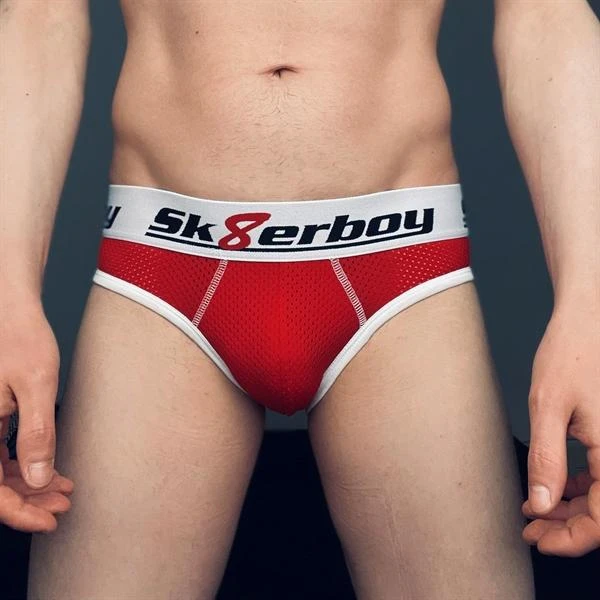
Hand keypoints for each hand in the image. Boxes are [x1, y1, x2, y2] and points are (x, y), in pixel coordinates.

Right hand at [0, 299, 73, 530]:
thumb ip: (36, 434)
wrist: (8, 307)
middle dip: (29, 499)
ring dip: (28, 482)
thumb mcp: (35, 386)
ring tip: (62, 488)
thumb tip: (38, 477)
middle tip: (62, 503)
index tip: (48, 520)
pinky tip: (47, 467)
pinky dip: (23, 463)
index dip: (18, 512)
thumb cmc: (19, 336)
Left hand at [523, 307, 599, 556]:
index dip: (572, 539)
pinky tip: (553, 486)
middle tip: (531, 529)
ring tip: (535, 511)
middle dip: (567, 527)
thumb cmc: (571, 353)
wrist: (590, 318)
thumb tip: (541, 505)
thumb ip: (546, 460)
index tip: (538, 540)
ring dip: (571, 508)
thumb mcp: (548, 407)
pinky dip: (578, 486)